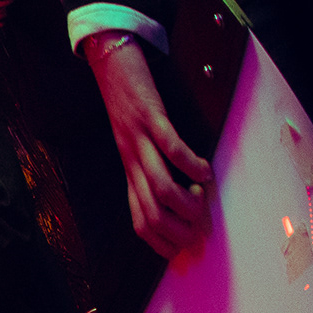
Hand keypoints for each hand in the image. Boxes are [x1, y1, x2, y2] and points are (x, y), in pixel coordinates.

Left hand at [88, 36, 212, 258]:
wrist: (108, 62)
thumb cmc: (128, 105)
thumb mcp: (136, 144)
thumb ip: (152, 169)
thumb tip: (180, 195)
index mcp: (129, 172)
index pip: (139, 222)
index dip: (162, 243)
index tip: (184, 250)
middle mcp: (131, 162)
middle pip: (150, 213)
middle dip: (178, 232)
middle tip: (201, 231)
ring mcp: (139, 141)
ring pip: (159, 186)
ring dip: (186, 203)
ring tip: (203, 202)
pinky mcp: (150, 118)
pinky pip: (170, 147)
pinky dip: (190, 164)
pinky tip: (204, 170)